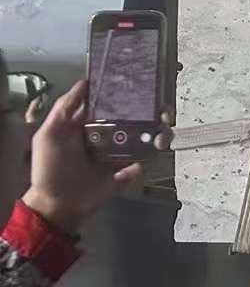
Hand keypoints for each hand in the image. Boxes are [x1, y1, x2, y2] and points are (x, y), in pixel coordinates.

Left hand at [22, 80, 170, 234]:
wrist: (59, 204)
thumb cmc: (50, 168)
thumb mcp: (48, 134)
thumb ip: (64, 108)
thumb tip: (85, 82)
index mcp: (91, 122)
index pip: (114, 102)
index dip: (130, 92)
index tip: (146, 84)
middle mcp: (110, 133)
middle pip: (138, 116)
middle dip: (156, 111)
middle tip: (164, 112)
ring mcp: (121, 151)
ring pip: (148, 135)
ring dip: (160, 133)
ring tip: (161, 138)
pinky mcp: (128, 168)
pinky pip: (147, 158)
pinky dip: (153, 154)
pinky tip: (154, 151)